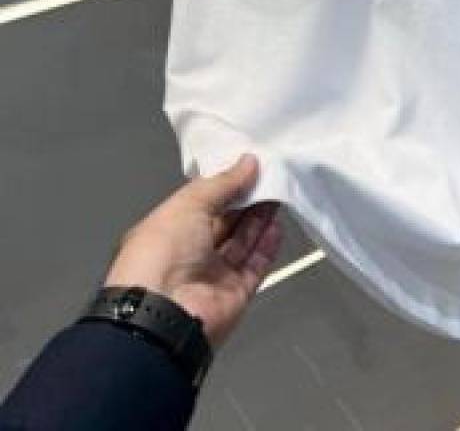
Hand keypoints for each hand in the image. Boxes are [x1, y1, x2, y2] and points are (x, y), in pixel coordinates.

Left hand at [104, 153, 281, 349]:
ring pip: (243, 242)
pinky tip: (277, 226)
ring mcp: (213, 275)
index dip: (224, 185)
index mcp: (168, 230)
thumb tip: (248, 163)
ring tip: (278, 194)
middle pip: (225, 221)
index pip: (202, 202)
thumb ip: (222, 183)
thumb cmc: (162, 254)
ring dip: (260, 219)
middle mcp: (189, 253)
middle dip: (246, 200)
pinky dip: (267, 247)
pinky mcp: (234, 293)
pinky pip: (255, 266)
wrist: (165, 315)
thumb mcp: (188, 204)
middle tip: (268, 177)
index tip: (246, 167)